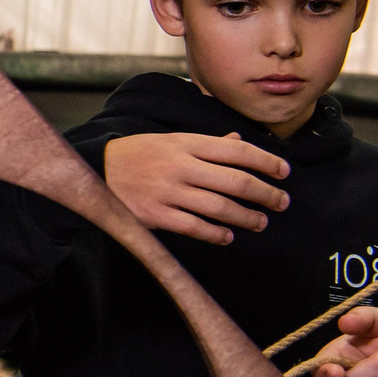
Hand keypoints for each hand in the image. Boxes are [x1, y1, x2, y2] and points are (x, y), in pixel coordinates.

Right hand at [102, 131, 289, 244]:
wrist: (93, 171)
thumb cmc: (136, 154)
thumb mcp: (169, 140)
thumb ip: (205, 143)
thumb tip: (238, 141)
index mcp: (185, 143)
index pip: (236, 151)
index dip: (266, 162)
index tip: (284, 172)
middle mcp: (179, 166)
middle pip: (235, 181)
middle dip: (265, 193)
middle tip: (282, 202)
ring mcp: (168, 192)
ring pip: (220, 207)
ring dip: (247, 217)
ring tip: (260, 222)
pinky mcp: (156, 215)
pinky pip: (196, 227)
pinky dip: (217, 234)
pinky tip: (228, 236)